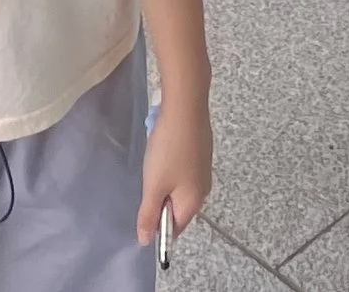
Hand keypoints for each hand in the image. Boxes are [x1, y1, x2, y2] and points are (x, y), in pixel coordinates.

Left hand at [139, 90, 213, 249]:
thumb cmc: (168, 149)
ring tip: (156, 162)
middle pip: (177, 207)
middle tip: (149, 180)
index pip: (174, 228)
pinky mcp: (202, 150)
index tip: (144, 204)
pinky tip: (166, 148)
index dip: (157, 222)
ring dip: (165, 180)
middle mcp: (204, 189)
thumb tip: (145, 242)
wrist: (186, 105)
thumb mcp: (153, 186)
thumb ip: (149, 215)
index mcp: (194, 202)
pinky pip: (184, 169)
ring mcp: (204, 168)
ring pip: (179, 186)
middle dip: (161, 198)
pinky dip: (172, 164)